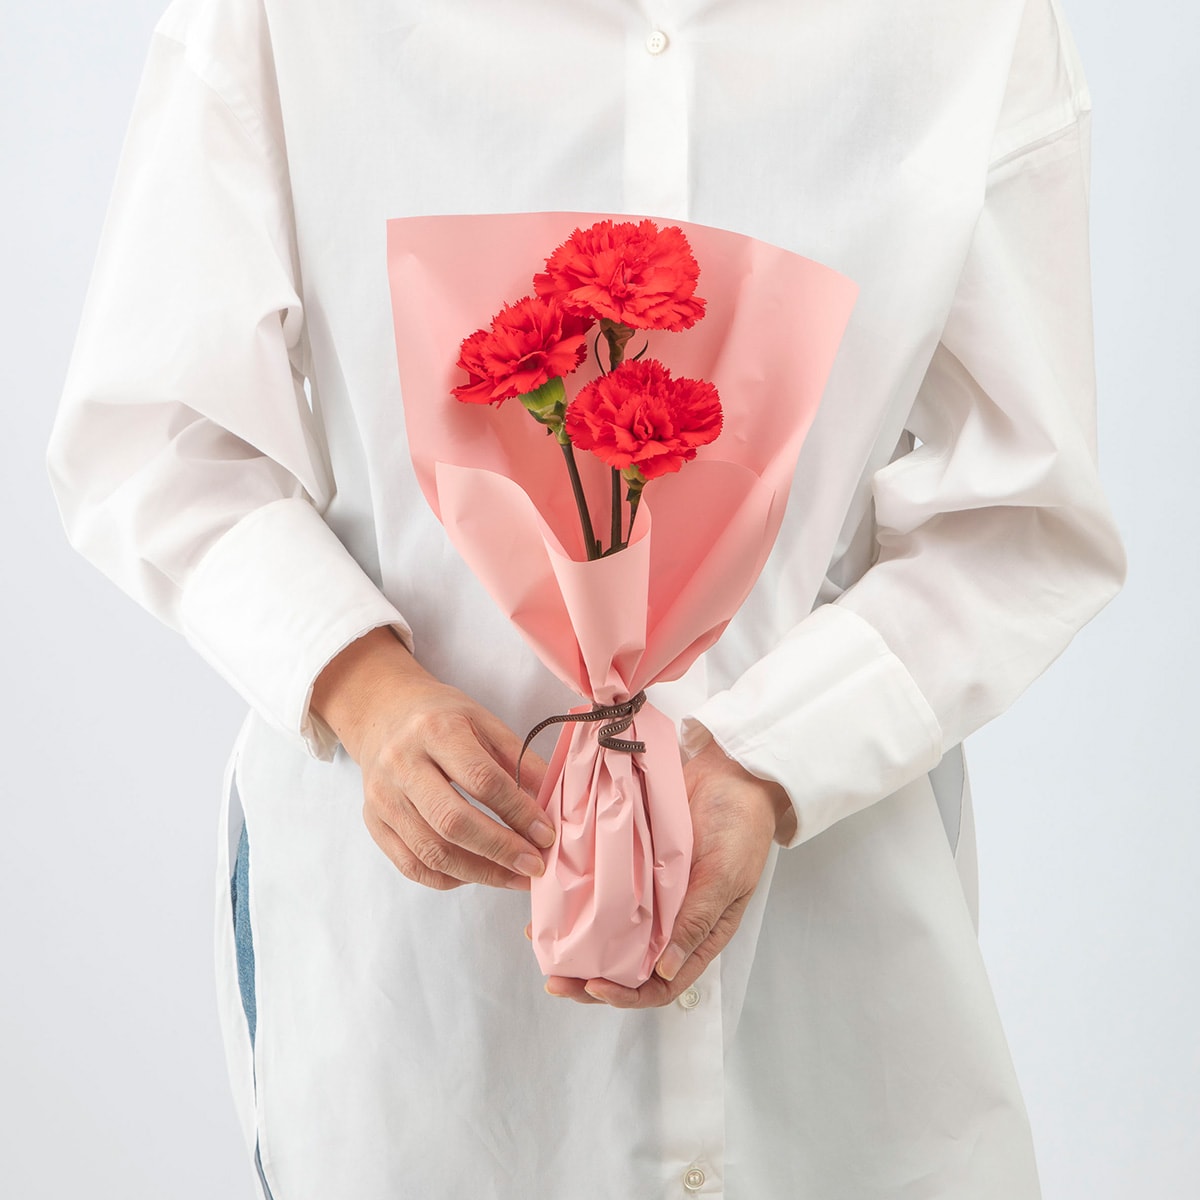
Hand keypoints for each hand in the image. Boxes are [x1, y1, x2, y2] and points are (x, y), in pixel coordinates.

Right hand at [311, 627, 552, 890]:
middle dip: (500, 850)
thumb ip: (519, 761)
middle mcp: (402, 764)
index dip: (518, 812)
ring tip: (514, 878)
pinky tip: (477, 874)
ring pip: (432, 851)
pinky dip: (449, 878)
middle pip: (452, 821)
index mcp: (436, 730)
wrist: (383, 713)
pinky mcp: (373, 823)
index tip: (547, 835)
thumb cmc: (442, 718)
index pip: (482, 779)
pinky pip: (412, 865)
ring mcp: (383, 797)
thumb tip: (554, 803)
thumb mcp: (484, 722)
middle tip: (534, 866)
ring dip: (480, 873)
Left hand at [542, 737, 794, 1005]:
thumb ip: (697, 921)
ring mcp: (648, 893)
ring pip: (609, 930)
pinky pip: (604, 888)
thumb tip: (666, 972)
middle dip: (590, 979)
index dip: (627, 995)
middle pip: (627, 966)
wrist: (733, 774)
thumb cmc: (741, 829)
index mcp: (697, 935)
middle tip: (554, 980)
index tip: (595, 987)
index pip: (660, 985)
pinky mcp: (633, 863)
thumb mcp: (725, 877)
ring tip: (540, 939)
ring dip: (578, 942)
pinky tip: (553, 898)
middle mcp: (669, 922)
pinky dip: (580, 898)